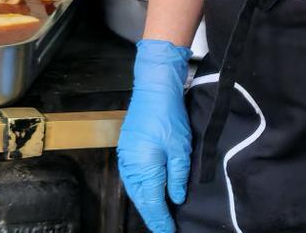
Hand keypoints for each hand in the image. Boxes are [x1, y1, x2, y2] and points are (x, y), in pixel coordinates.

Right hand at [117, 39, 192, 232]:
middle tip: (165, 227)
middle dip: (152, 215)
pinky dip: (140, 188)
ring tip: (158, 214)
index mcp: (144, 168)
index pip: (152, 204)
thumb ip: (178, 177)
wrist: (154, 86)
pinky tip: (149, 190)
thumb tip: (175, 199)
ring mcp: (125, 156)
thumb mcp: (180, 148)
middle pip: (140, 199)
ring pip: (134, 189)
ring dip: (145, 202)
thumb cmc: (169, 115)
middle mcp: (130, 166)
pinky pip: (131, 176)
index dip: (161, 221)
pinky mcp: (126, 147)